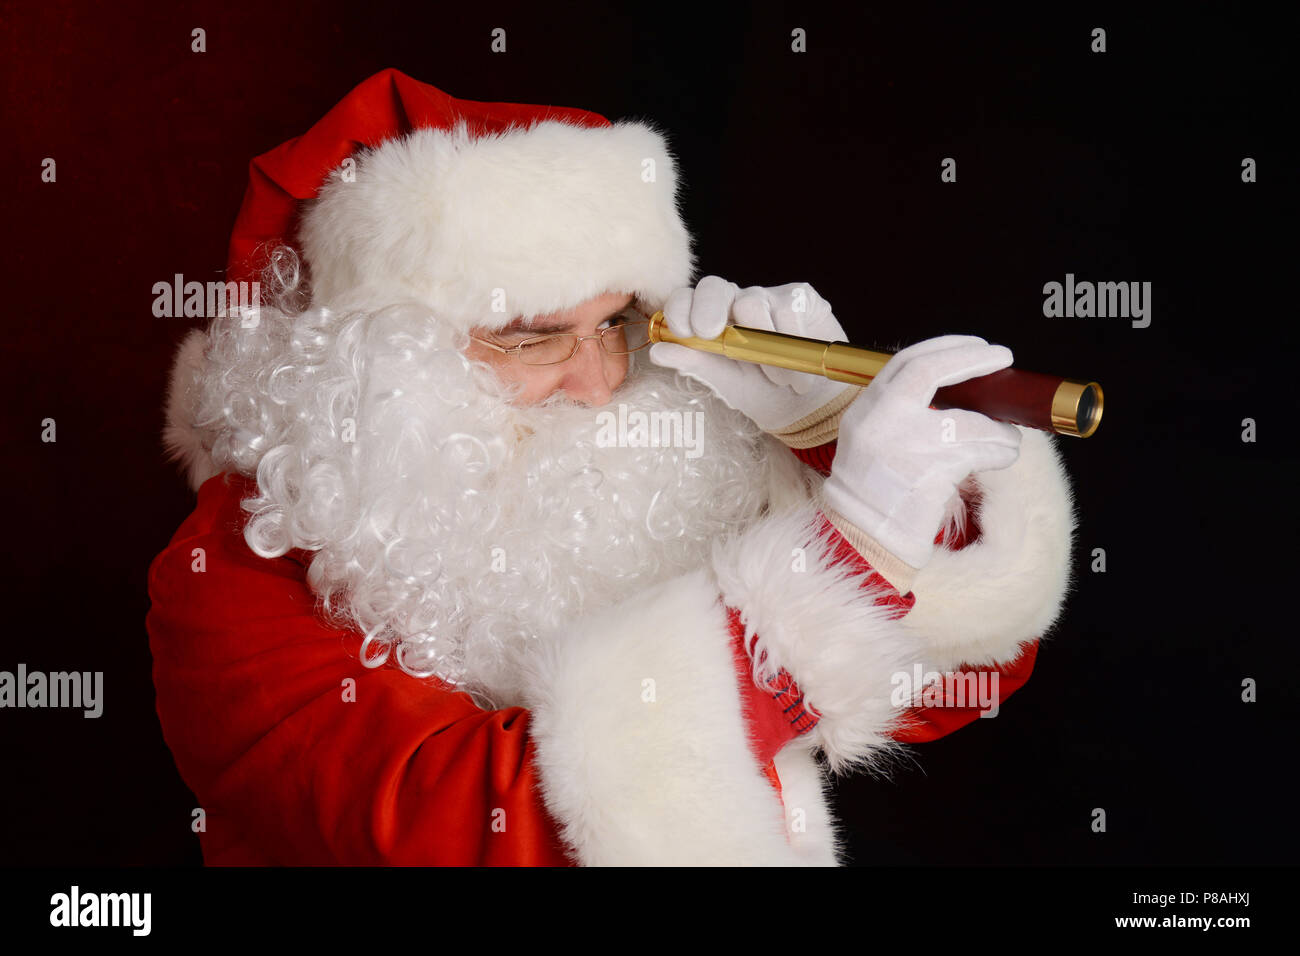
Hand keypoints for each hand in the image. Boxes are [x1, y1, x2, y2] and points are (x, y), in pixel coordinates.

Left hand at [648, 275, 854, 430]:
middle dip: (709, 307)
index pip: (686, 298)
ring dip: (764, 347)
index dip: (680, 308)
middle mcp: (735, 301)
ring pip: (754, 302)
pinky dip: (793, 342)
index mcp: (709, 318)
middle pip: (715, 285)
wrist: (808, 406)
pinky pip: (790, 308)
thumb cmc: (761, 391)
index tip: (685, 333)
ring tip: (778, 379)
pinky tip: (799, 370)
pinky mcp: (801, 297)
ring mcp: (769, 296)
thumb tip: (657, 352)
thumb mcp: (724, 381)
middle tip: (712, 334)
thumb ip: (694, 362)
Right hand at [822, 335, 1021, 570]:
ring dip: (998, 428)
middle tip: (1002, 356)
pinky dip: (1000, 451)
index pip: (904, 362)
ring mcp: (902, 444)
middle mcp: (877, 421)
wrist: (863, 541)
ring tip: (1009, 438)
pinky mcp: (928, 471)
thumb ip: (901, 415)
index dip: (945, 347)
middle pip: (929, 370)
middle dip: (971, 359)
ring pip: (966, 420)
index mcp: (863, 411)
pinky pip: (978, 450)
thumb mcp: (872, 444)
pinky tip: (1005, 455)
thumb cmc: (874, 498)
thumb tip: (960, 395)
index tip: (975, 346)